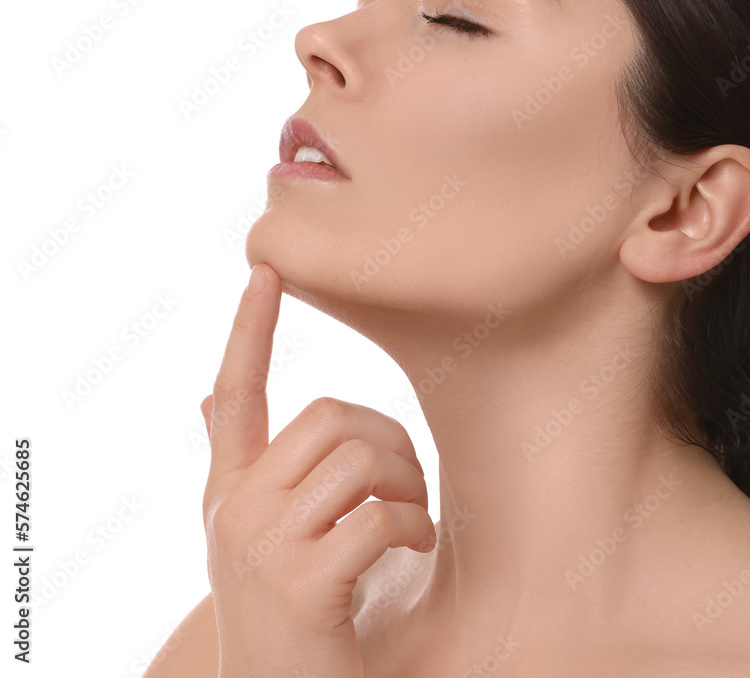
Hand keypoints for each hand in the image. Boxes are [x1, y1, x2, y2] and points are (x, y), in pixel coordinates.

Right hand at [201, 263, 435, 677]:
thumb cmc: (288, 606)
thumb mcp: (252, 532)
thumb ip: (241, 464)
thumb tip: (205, 398)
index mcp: (228, 490)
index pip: (234, 392)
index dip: (249, 329)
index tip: (264, 270)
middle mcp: (235, 509)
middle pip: (330, 417)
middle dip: (389, 439)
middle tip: (409, 480)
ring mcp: (265, 546)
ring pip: (361, 460)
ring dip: (408, 485)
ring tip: (413, 516)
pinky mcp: (305, 583)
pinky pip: (382, 518)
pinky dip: (416, 529)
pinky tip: (417, 548)